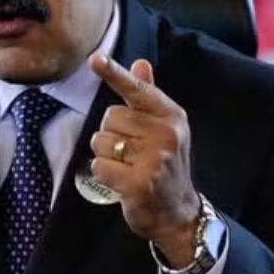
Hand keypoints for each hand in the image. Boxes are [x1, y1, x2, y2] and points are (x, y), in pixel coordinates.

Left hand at [88, 55, 201, 266]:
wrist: (178, 214)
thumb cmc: (166, 168)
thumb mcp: (165, 130)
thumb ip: (149, 97)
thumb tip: (139, 64)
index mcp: (172, 116)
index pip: (137, 89)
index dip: (114, 73)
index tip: (95, 59)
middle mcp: (165, 134)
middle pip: (110, 117)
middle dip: (111, 134)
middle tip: (130, 153)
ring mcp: (153, 159)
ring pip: (101, 141)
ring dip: (105, 156)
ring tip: (126, 167)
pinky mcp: (138, 183)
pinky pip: (99, 166)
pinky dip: (103, 174)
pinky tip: (120, 181)